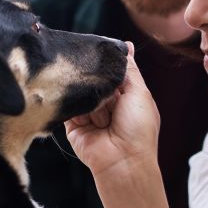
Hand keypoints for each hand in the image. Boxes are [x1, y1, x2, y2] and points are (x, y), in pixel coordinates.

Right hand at [64, 42, 159, 179]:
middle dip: (94, 75)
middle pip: (96, 81)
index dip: (108, 62)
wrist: (123, 162)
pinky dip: (70, 101)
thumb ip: (129, 69)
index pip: (114, 73)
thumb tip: (127, 45)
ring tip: (89, 90)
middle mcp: (108, 106)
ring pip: (82, 92)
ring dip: (85, 90)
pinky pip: (68, 107)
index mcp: (127, 98)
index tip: (98, 45)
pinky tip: (72, 95)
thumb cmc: (138, 128)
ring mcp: (90, 116)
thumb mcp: (139, 92)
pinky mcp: (73, 125)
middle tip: (88, 64)